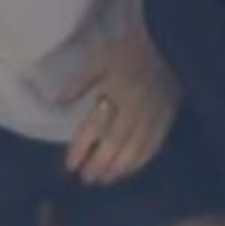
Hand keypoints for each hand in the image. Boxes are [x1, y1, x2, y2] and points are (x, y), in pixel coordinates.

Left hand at [61, 27, 179, 184]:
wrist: (169, 45)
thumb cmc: (130, 51)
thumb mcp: (100, 58)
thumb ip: (79, 82)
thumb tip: (55, 103)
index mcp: (114, 91)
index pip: (93, 127)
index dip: (81, 149)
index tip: (70, 165)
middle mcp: (133, 108)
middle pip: (113, 144)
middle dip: (98, 165)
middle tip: (86, 179)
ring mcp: (152, 116)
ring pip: (134, 150)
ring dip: (117, 169)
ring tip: (104, 180)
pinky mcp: (166, 120)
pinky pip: (152, 147)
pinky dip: (139, 163)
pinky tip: (127, 170)